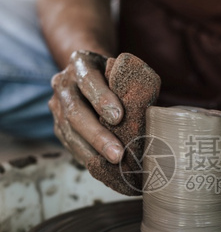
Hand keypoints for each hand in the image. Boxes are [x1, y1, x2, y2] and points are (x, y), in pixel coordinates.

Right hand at [49, 50, 123, 165]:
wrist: (87, 70)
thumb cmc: (113, 73)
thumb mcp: (121, 70)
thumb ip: (131, 87)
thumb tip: (152, 116)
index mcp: (81, 63)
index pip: (89, 80)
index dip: (102, 99)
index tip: (119, 117)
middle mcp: (63, 83)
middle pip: (76, 112)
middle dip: (98, 136)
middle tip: (118, 154)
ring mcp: (57, 105)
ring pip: (69, 132)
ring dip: (92, 152)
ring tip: (112, 167)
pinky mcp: (57, 124)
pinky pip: (69, 144)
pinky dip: (87, 157)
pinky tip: (103, 168)